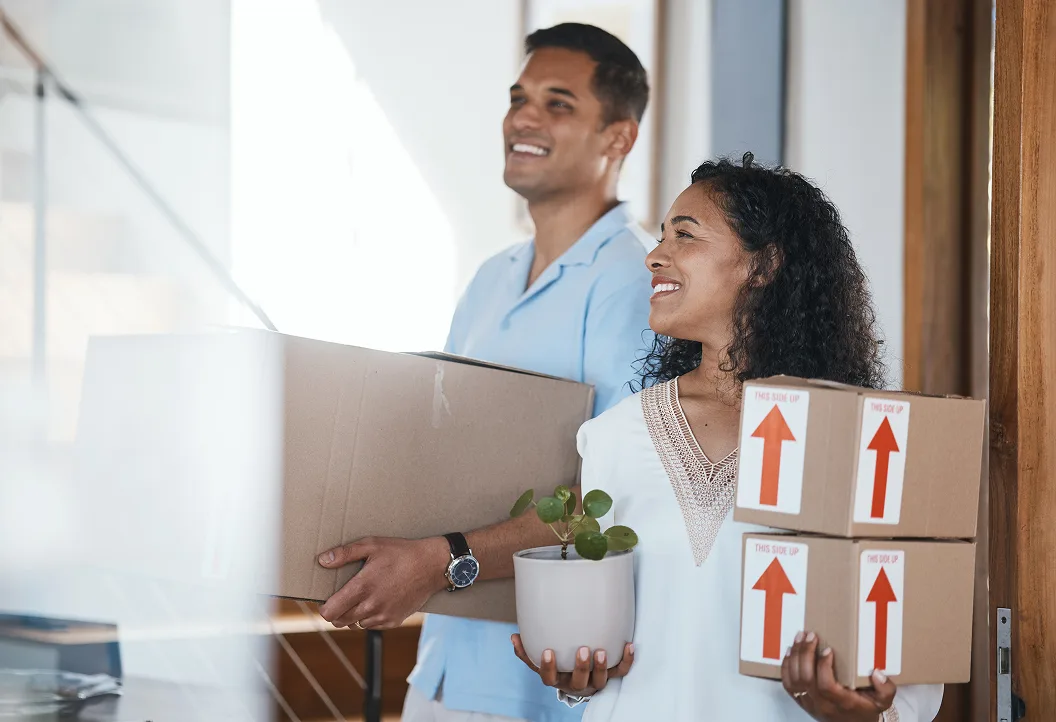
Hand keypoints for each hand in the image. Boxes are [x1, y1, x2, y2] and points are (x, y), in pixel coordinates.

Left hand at [317, 536, 449, 629]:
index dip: (324, 607)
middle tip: (341, 598)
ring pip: (355, 625)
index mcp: (362, 588)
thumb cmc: (402, 553)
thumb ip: (345, 553)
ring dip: (352, 616)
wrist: (432, 565)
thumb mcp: (372, 545)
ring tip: (360, 599)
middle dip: (336, 612)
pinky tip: (375, 602)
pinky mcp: (394, 620)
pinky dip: (369, 618)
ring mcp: (383, 616)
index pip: (330, 612)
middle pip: (339, 622)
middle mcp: (371, 606)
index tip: (326, 599)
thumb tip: (323, 560)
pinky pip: (372, 625)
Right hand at [511, 634, 633, 696]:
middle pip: (578, 681)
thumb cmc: (559, 666)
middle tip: (583, 650)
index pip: (550, 678)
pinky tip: (629, 645)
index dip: (549, 667)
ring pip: (600, 680)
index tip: (548, 651)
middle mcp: (576, 683)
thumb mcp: (541, 661)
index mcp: (558, 679)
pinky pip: (620, 671)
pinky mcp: (610, 675)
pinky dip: (626, 660)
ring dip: (601, 667)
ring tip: (601, 651)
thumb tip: (513, 636)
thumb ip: (527, 652)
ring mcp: (594, 681)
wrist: (581, 680)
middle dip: (581, 667)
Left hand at [781, 630, 894, 721]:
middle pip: (806, 679)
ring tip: (799, 637)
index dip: (823, 666)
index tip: (828, 649)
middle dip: (806, 653)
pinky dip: (786, 667)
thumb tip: (877, 672)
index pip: (826, 685)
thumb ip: (885, 689)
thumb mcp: (883, 702)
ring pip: (794, 680)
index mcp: (842, 704)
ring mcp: (809, 704)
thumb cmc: (867, 710)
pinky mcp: (802, 702)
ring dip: (795, 656)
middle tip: (811, 635)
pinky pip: (788, 685)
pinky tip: (790, 651)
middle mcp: (822, 705)